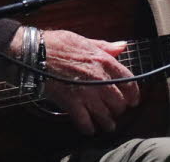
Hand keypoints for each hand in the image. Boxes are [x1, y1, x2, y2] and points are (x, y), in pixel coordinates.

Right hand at [24, 29, 140, 134]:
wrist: (36, 53)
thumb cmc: (58, 44)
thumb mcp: (84, 40)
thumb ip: (105, 46)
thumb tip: (122, 46)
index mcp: (104, 61)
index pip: (128, 81)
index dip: (133, 94)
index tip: (133, 100)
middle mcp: (99, 79)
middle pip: (118, 102)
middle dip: (118, 109)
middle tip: (116, 111)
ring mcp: (86, 93)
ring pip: (105, 115)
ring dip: (107, 122)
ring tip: (107, 126)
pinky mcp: (71, 103)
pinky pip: (85, 122)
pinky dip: (88, 128)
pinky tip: (89, 129)